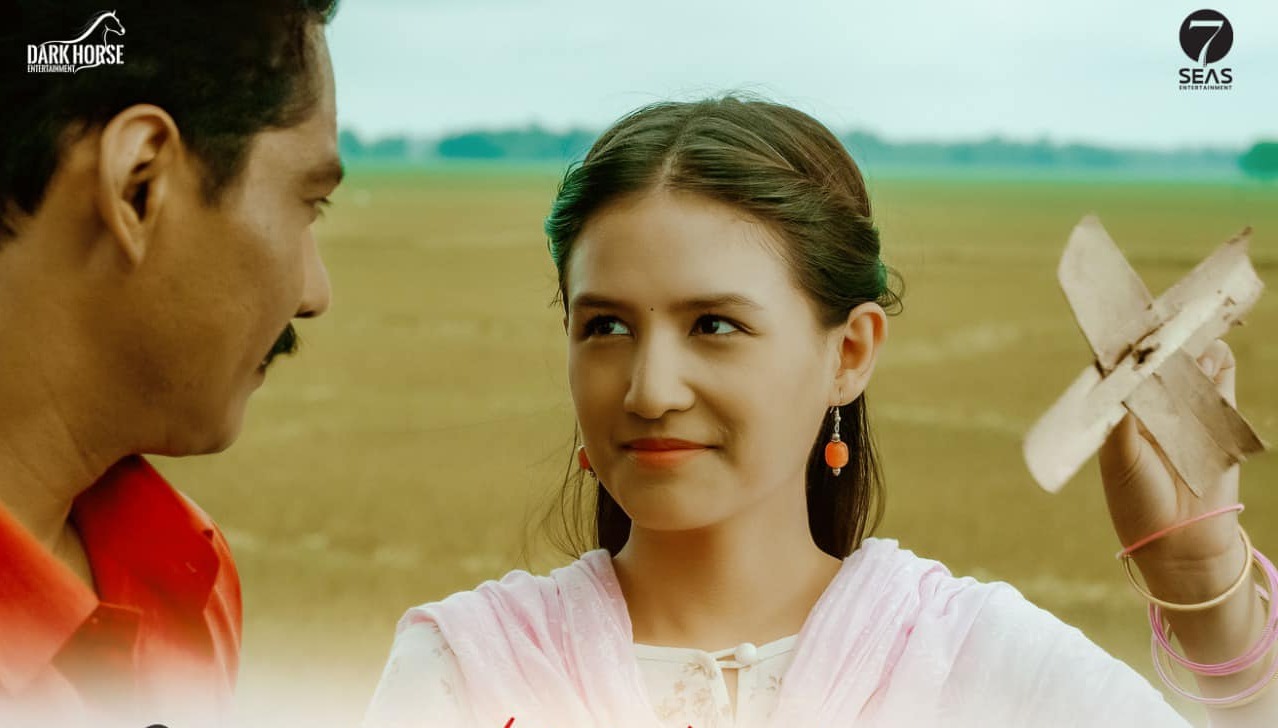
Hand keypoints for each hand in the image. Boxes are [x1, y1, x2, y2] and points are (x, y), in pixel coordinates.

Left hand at [1097, 339, 1245, 598]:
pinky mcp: (1216, 426)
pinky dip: (1220, 368)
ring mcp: (1184, 416)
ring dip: (1191, 347)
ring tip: (1193, 318)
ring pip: (1188, 372)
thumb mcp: (1120, 458)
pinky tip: (1217, 347)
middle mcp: (1149, 412)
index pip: (1119, 373)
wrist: (1181, 542)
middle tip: (1164, 309)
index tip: (1124, 321)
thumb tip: (1123, 377)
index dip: (1123, 348)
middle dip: (1161, 339)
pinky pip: (1220, 389)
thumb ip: (1121, 420)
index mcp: (1118, 418)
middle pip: (1155, 366)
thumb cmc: (1137, 501)